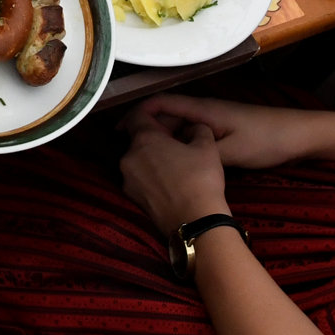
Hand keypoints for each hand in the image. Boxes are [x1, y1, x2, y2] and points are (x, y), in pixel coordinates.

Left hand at [117, 110, 229, 235]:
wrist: (195, 222)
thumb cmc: (201, 179)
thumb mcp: (207, 146)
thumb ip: (198, 128)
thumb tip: (193, 127)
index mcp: (144, 139)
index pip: (137, 115)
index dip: (149, 112)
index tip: (163, 118)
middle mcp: (128, 157)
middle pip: (137, 139)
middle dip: (154, 139)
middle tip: (175, 144)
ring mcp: (127, 180)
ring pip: (138, 160)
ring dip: (151, 158)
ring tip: (175, 166)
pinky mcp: (132, 198)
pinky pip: (140, 179)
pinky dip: (150, 176)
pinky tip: (169, 183)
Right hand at [135, 94, 324, 171]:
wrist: (300, 136)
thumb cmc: (266, 140)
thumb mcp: (231, 152)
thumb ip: (200, 153)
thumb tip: (169, 157)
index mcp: (203, 109)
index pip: (162, 103)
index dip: (137, 113)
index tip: (119, 130)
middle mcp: (205, 111)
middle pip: (167, 115)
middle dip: (146, 130)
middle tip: (128, 154)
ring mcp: (214, 121)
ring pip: (179, 127)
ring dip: (163, 140)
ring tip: (145, 161)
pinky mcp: (222, 132)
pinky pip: (191, 136)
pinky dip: (179, 146)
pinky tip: (174, 163)